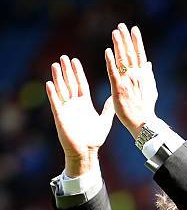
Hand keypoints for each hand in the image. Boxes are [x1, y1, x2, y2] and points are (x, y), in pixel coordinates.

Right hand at [46, 56, 113, 175]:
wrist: (86, 152)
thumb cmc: (95, 138)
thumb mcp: (105, 120)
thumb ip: (108, 108)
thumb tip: (114, 97)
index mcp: (84, 103)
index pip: (80, 83)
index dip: (77, 72)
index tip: (75, 60)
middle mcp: (74, 104)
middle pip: (69, 83)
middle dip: (67, 70)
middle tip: (63, 57)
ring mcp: (66, 109)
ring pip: (61, 90)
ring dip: (58, 77)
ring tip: (55, 65)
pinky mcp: (60, 117)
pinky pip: (55, 103)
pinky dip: (52, 94)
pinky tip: (49, 83)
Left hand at [105, 24, 157, 137]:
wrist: (143, 123)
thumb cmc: (146, 109)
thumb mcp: (151, 90)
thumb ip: (148, 75)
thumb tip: (148, 64)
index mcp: (143, 75)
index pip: (140, 54)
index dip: (137, 41)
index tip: (134, 29)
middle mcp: (136, 76)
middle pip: (130, 53)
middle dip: (126, 39)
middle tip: (121, 25)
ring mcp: (127, 82)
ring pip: (122, 60)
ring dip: (118, 45)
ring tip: (115, 32)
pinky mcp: (118, 89)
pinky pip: (113, 73)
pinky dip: (110, 62)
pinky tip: (107, 51)